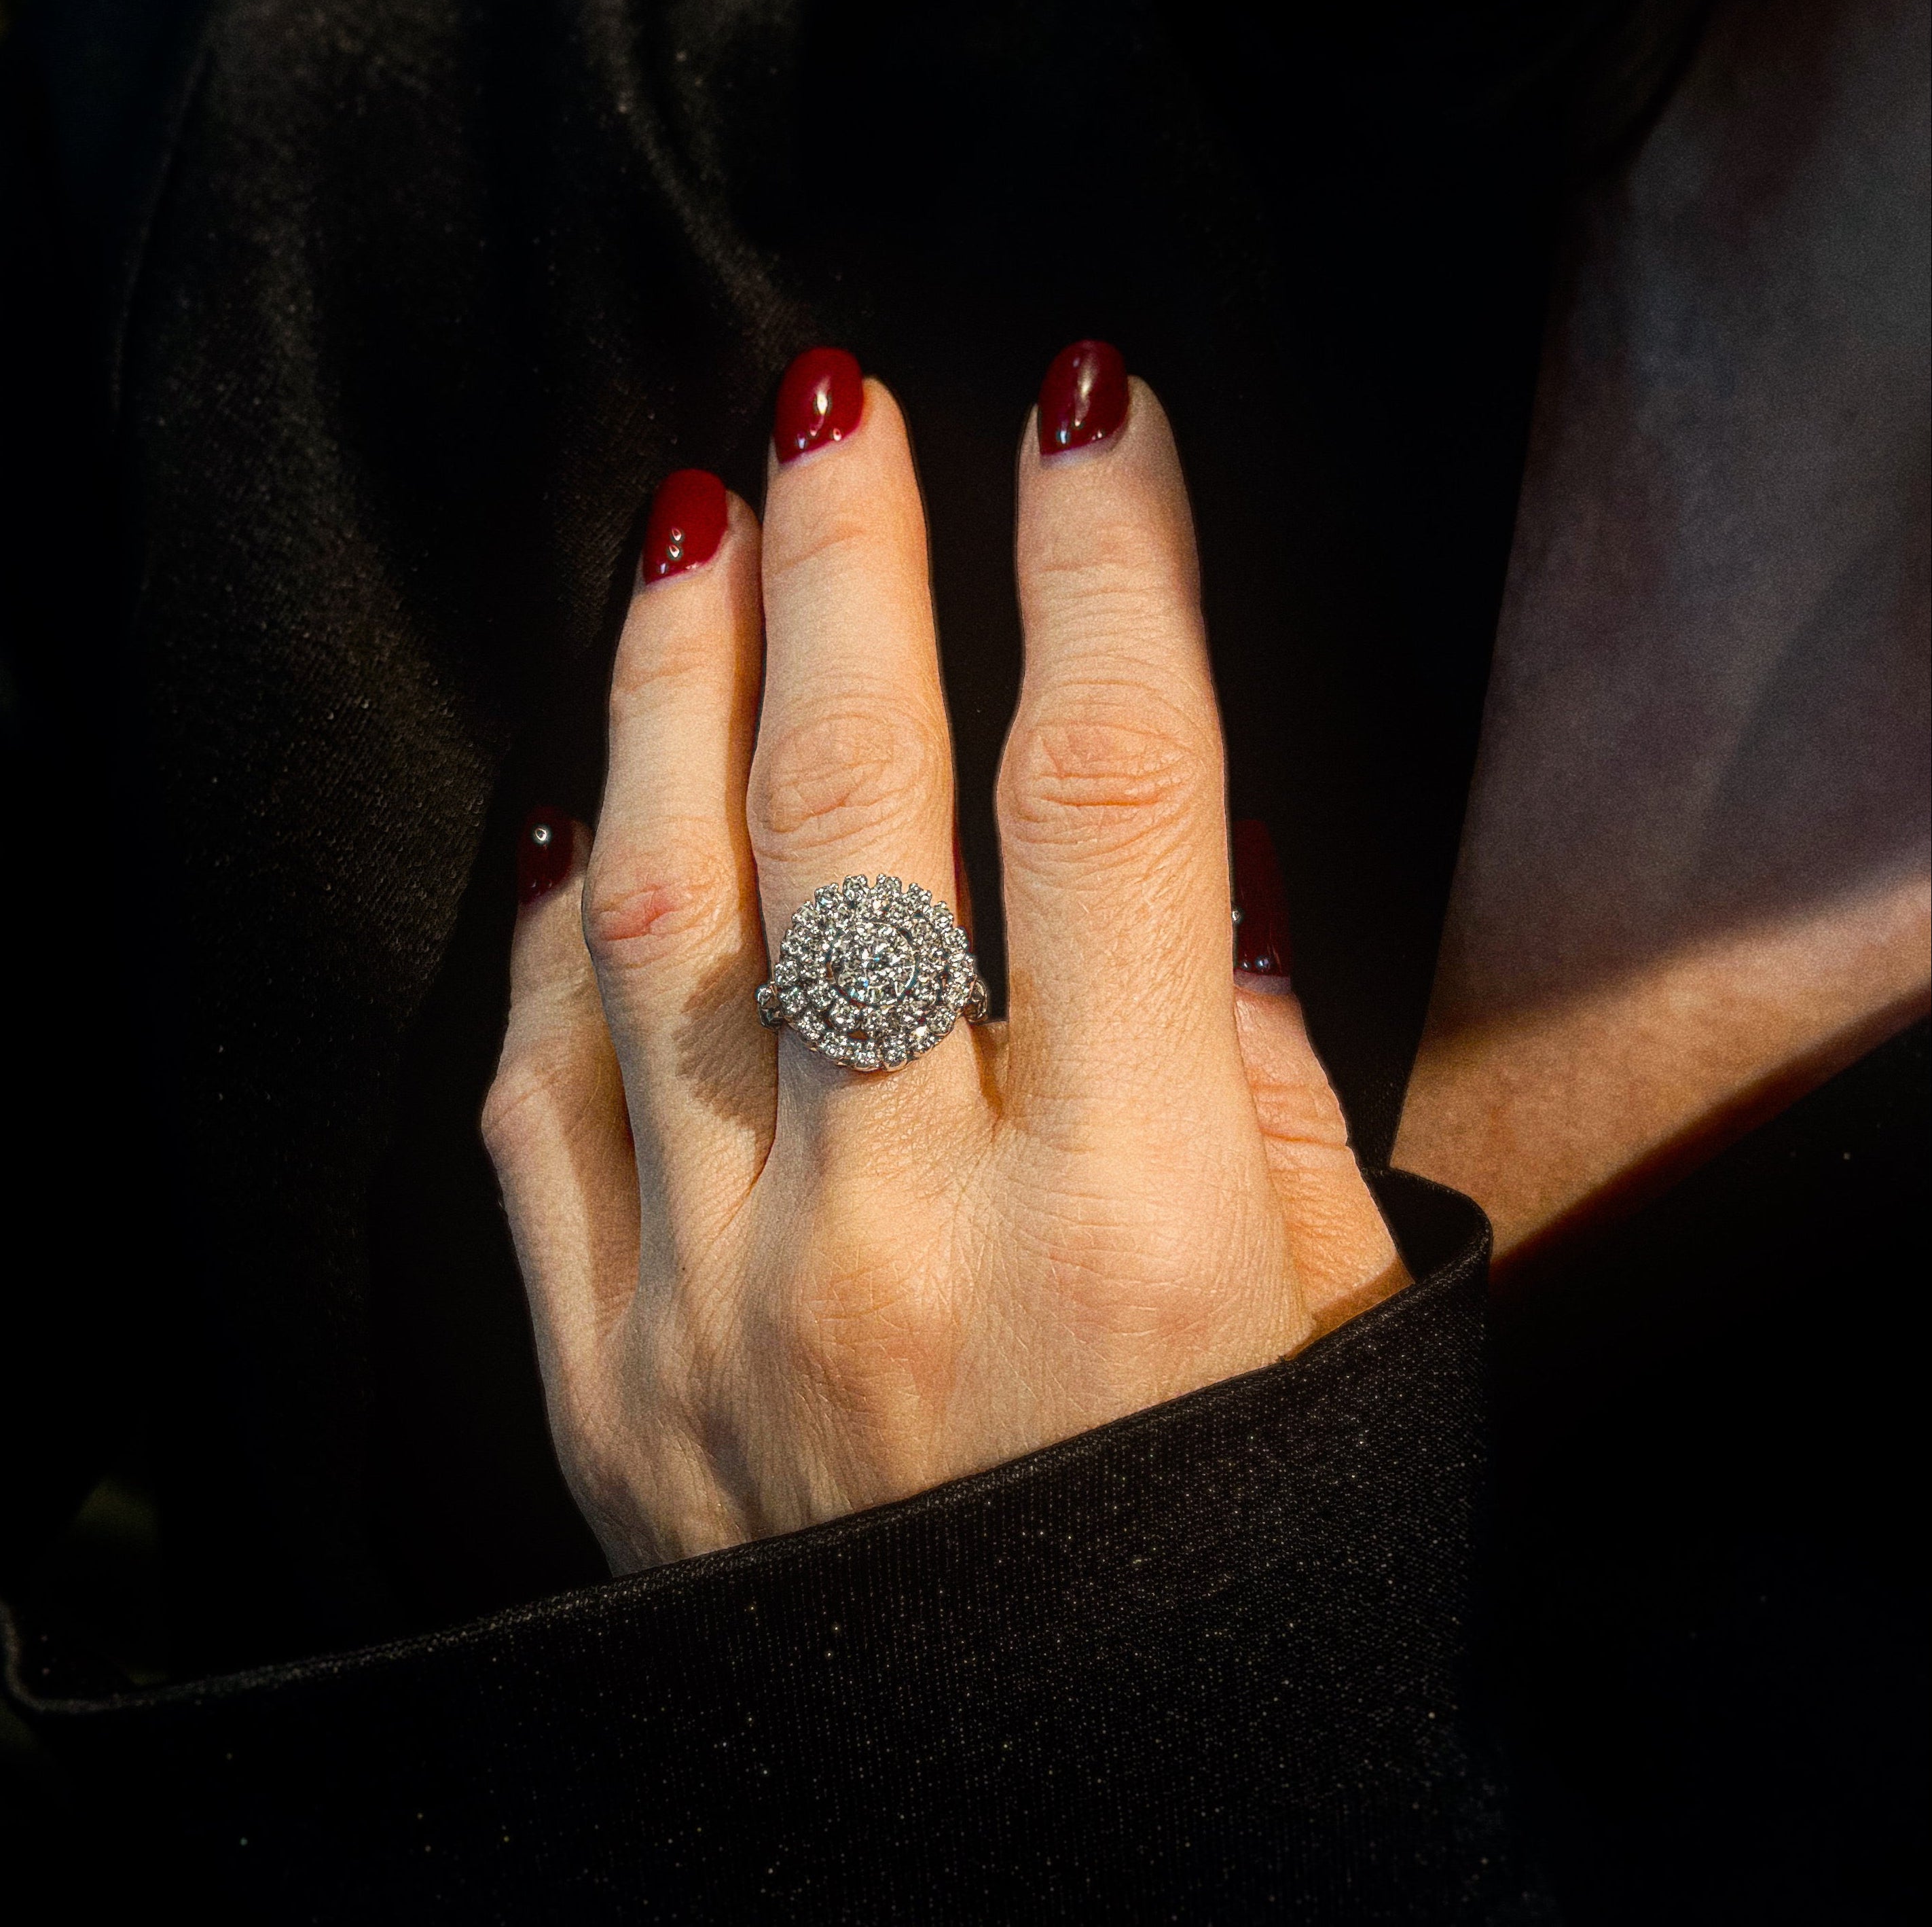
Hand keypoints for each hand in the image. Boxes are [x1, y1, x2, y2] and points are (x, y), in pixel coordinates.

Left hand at [482, 346, 1403, 1570]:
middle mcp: (902, 1248)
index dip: (1112, 573)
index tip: (1096, 413)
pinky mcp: (602, 1391)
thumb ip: (1259, 1085)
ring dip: (676, 694)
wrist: (1023, 1873)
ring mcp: (715, 1317)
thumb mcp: (1324, 1341)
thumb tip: (1192, 856)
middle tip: (836, 400)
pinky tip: (577, 821)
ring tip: (692, 529)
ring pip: (664, 924)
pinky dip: (546, 949)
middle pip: (859, 818)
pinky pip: (536, 1116)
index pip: (1118, 805)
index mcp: (1135, 1235)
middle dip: (858, 571)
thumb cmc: (1231, 1597)